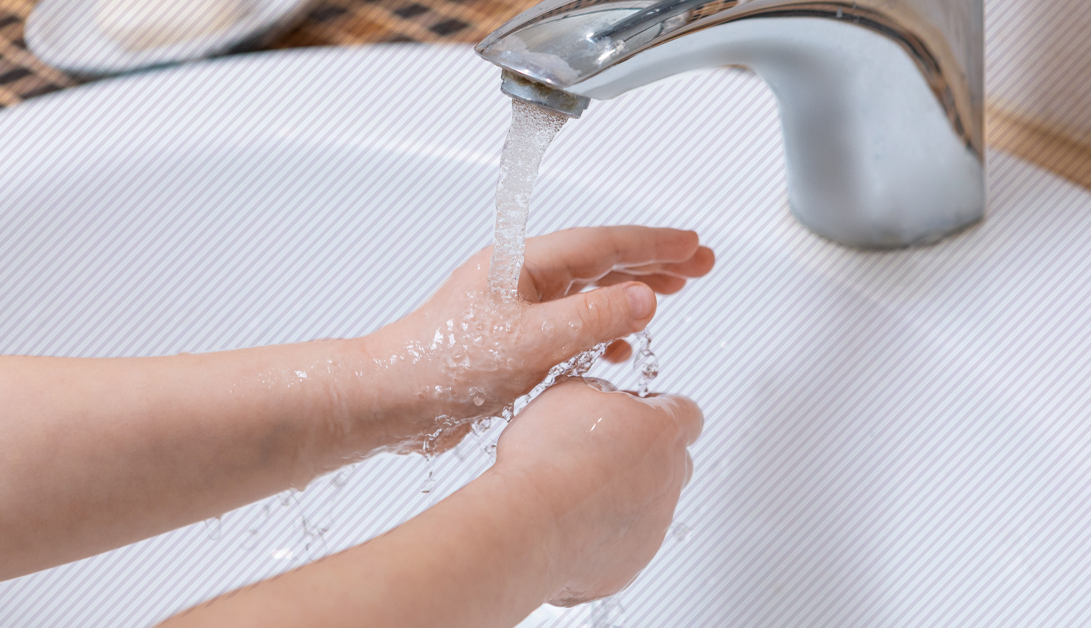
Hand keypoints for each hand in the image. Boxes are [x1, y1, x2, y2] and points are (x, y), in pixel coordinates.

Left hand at [360, 226, 712, 453]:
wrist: (391, 400)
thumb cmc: (442, 363)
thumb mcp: (530, 341)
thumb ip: (591, 319)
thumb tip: (644, 299)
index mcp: (524, 264)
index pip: (603, 245)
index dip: (653, 244)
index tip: (693, 245)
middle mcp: (523, 281)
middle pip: (601, 262)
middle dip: (653, 262)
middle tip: (699, 263)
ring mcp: (518, 312)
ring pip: (589, 294)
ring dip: (632, 294)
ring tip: (672, 293)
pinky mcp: (513, 344)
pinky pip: (571, 328)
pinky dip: (603, 333)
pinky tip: (619, 348)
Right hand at [491, 378, 703, 605]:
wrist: (529, 523)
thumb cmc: (547, 457)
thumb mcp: (568, 393)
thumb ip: (597, 393)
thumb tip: (599, 400)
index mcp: (662, 431)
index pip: (686, 413)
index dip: (658, 410)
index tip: (633, 413)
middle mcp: (668, 481)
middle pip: (675, 462)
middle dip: (644, 456)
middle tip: (599, 453)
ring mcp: (653, 529)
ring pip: (648, 508)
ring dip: (619, 499)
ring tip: (572, 493)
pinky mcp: (629, 566)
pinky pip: (621, 547)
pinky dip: (600, 537)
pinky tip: (566, 526)